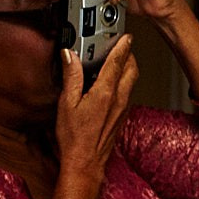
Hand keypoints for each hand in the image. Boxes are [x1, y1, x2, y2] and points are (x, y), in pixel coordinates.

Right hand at [55, 35, 137, 179]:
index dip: (122, 46)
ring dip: (126, 67)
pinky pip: (127, 91)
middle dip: (128, 54)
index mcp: (105, 92)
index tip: (125, 36)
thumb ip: (71, 77)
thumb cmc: (74, 137)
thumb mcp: (66, 104)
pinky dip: (122, 81)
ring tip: (113, 60)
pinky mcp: (123, 115)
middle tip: (119, 46)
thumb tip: (70, 56)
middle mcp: (119, 99)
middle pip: (132, 69)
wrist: (86, 162)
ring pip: (131, 80)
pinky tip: (109, 83)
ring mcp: (123, 108)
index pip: (118, 62)